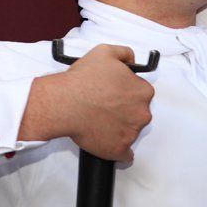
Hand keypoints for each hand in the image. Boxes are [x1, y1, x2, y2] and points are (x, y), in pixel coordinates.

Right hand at [22, 44, 153, 161]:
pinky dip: (118, 150)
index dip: (125, 91)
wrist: (64, 103)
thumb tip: (132, 60)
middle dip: (124, 109)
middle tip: (104, 106)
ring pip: (130, 131)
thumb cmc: (83, 80)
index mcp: (143, 91)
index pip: (141, 92)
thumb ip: (125, 53)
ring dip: (119, 127)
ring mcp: (132, 134)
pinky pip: (125, 154)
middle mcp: (142, 114)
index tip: (112, 92)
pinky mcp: (119, 150)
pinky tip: (106, 140)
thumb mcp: (105, 52)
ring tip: (98, 120)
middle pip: (138, 112)